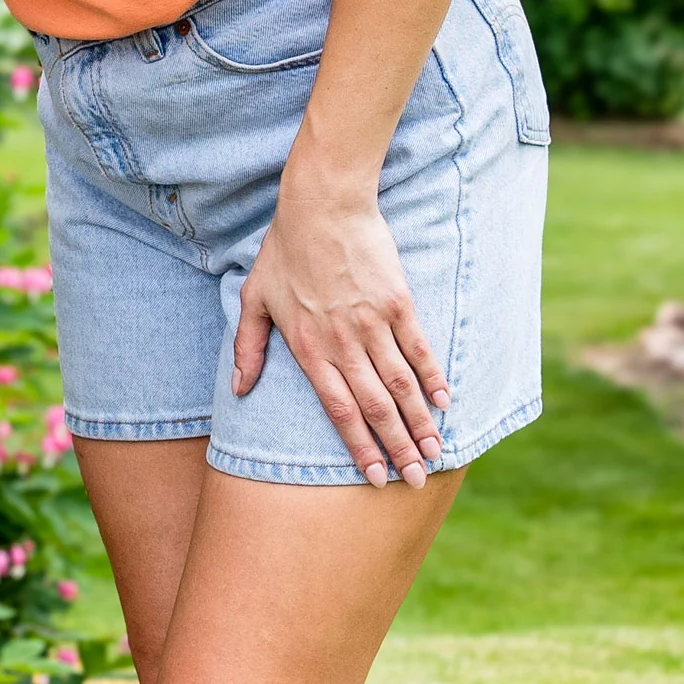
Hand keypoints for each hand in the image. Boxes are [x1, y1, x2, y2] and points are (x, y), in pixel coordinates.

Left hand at [234, 182, 448, 486]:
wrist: (322, 205)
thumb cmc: (284, 251)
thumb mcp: (253, 299)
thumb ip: (248, 348)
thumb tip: (239, 390)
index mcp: (307, 348)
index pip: (339, 410)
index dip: (359, 446)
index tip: (376, 476)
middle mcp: (343, 343)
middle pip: (376, 406)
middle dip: (398, 447)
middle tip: (416, 478)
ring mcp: (373, 323)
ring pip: (401, 384)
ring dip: (420, 422)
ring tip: (436, 452)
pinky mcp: (397, 301)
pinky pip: (419, 348)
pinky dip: (433, 377)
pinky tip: (443, 404)